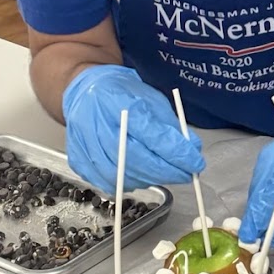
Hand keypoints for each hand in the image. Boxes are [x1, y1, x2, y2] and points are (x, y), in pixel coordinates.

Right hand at [62, 65, 203, 193]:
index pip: (154, 136)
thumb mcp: (152, 99)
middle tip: (185, 174)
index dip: (178, 154)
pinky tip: (139, 175)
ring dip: (149, 179)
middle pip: (137, 160)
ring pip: (122, 175)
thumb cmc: (122, 93)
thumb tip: (192, 150)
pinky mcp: (78, 158)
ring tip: (163, 173)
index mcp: (120, 103)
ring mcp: (85, 143)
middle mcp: (99, 124)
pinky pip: (105, 181)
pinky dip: (127, 183)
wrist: (86, 90)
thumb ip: (171, 126)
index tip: (195, 163)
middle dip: (167, 172)